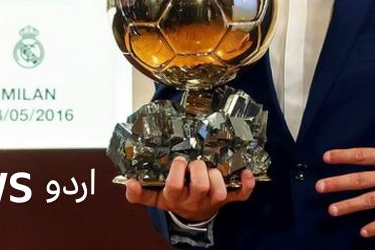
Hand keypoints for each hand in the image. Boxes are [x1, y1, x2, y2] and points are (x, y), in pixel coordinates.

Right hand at [125, 157, 254, 222]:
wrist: (192, 213)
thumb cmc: (174, 196)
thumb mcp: (154, 196)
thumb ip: (139, 193)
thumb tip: (128, 182)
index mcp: (174, 197)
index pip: (173, 188)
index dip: (176, 174)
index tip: (178, 161)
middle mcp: (194, 200)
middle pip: (200, 186)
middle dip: (198, 169)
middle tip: (195, 161)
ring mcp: (212, 200)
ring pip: (219, 191)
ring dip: (218, 176)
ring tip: (213, 167)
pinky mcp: (228, 200)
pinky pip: (241, 196)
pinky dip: (247, 185)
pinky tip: (247, 172)